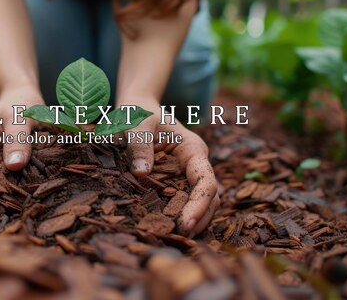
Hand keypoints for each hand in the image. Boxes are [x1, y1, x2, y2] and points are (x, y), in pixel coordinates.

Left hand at [117, 96, 219, 236]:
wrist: (137, 108)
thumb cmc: (138, 113)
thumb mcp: (136, 124)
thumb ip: (139, 145)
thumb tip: (141, 172)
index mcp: (192, 149)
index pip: (205, 181)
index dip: (200, 203)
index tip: (186, 222)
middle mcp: (195, 164)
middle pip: (210, 196)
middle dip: (200, 218)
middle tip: (181, 237)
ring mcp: (187, 173)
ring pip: (202, 201)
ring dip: (195, 220)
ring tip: (177, 238)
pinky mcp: (177, 181)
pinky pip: (185, 200)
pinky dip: (181, 215)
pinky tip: (168, 229)